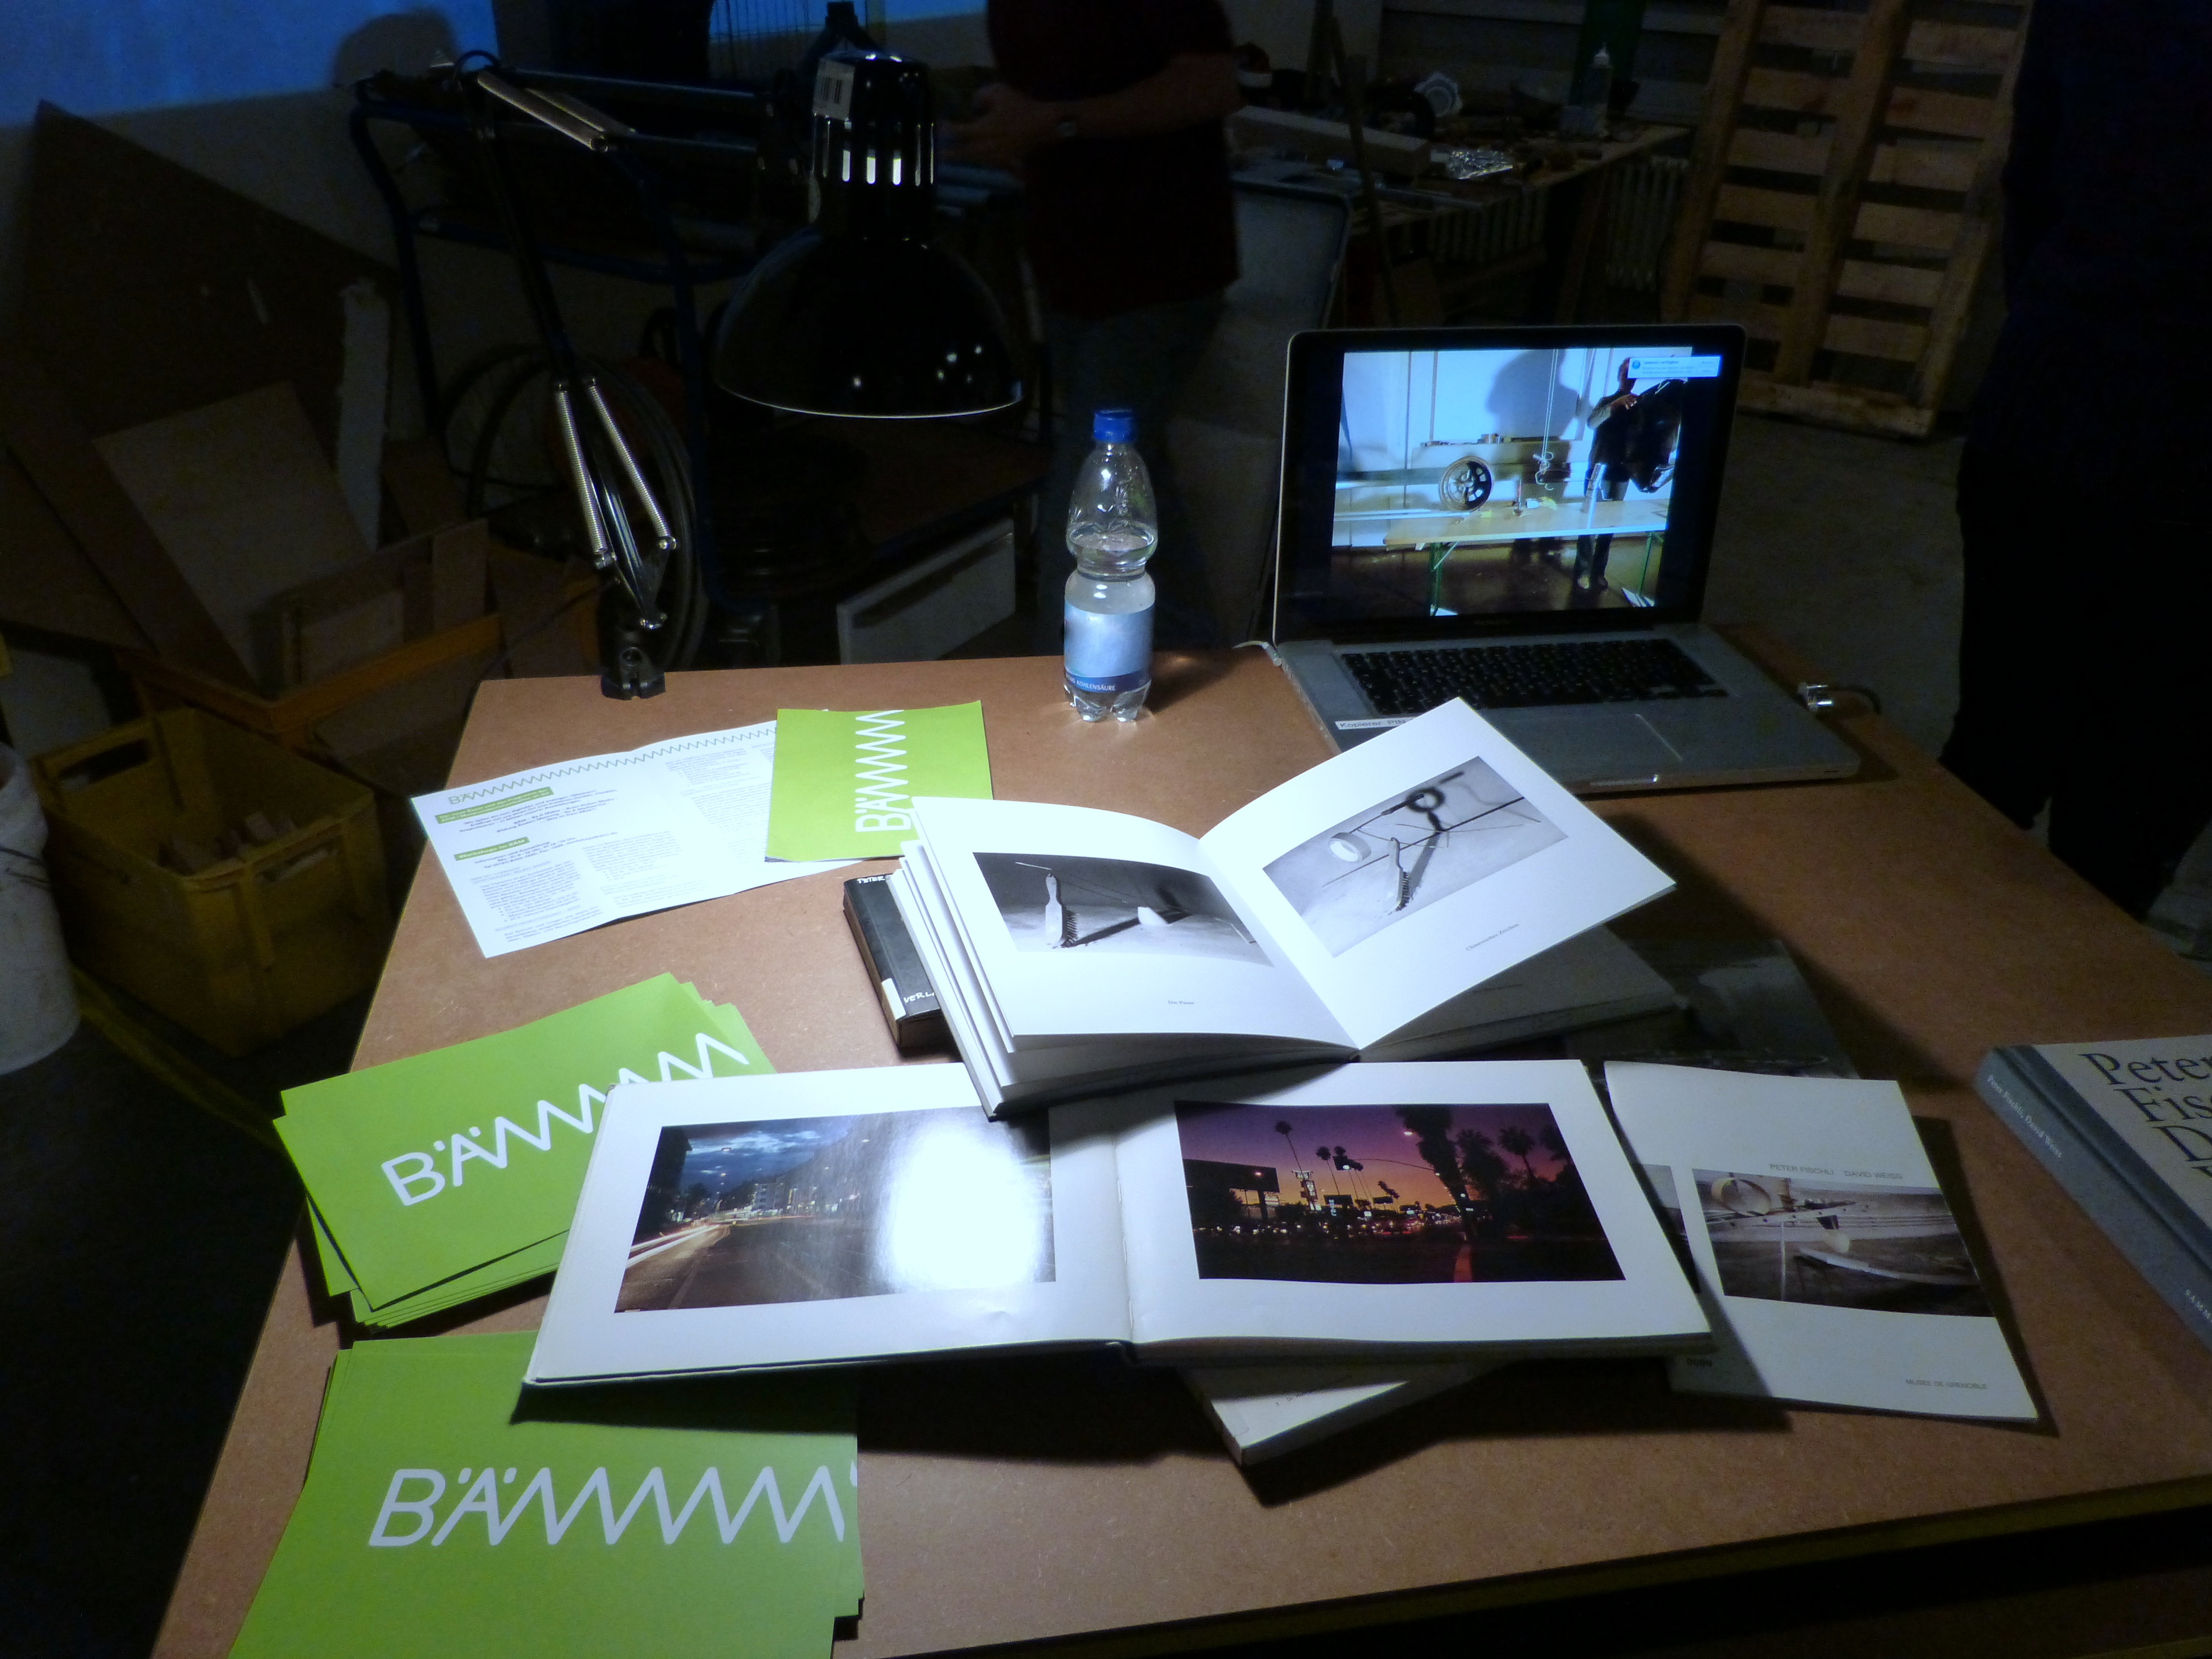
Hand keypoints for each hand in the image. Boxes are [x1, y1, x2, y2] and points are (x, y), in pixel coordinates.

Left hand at [946, 83, 1064, 167]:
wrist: (1044, 123)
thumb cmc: (1021, 106)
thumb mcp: (999, 92)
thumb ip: (982, 96)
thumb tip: (973, 103)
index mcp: (983, 129)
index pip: (960, 132)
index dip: (948, 129)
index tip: (939, 127)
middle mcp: (987, 145)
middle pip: (966, 152)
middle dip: (952, 154)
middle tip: (940, 156)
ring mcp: (998, 154)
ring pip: (978, 159)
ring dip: (966, 159)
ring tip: (957, 158)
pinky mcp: (1008, 157)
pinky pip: (992, 162)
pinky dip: (983, 161)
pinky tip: (980, 160)